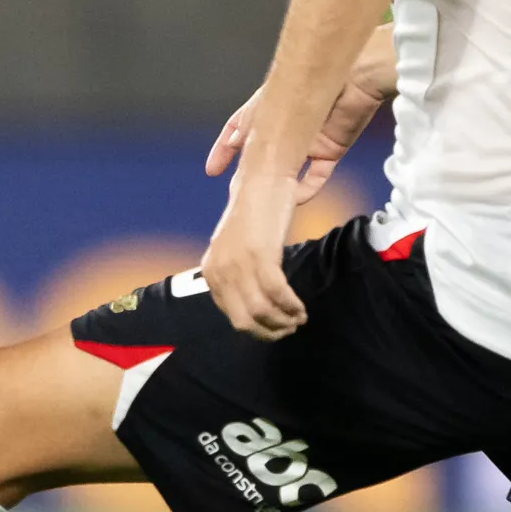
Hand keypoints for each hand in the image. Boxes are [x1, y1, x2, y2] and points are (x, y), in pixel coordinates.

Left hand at [200, 174, 306, 341]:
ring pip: (261, 311)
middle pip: (244, 320)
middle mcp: (219, 271)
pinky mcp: (260, 255)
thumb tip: (255, 307)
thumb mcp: (237, 249)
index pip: (230, 315)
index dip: (256, 328)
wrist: (262, 180)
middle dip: (269, 331)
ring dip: (284, 320)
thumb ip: (239, 276)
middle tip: (290, 328)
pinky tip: (300, 308)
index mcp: (210, 272)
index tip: (276, 328)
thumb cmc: (255, 215)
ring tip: (299, 318)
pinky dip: (291, 306)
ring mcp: (238, 264)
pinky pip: (277, 294)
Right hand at [204, 32, 395, 201]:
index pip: (239, 129)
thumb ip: (249, 126)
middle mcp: (287, 126)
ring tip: (263, 199)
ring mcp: (308, 139)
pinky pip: (316, 175)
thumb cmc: (310, 79)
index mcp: (267, 109)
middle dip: (248, 172)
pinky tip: (295, 197)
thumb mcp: (267, 104)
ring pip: (288, 169)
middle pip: (263, 154)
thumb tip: (236, 145)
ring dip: (276, 185)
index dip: (224, 149)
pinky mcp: (331, 149)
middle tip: (236, 190)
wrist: (352, 76)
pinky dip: (306, 188)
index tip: (213, 169)